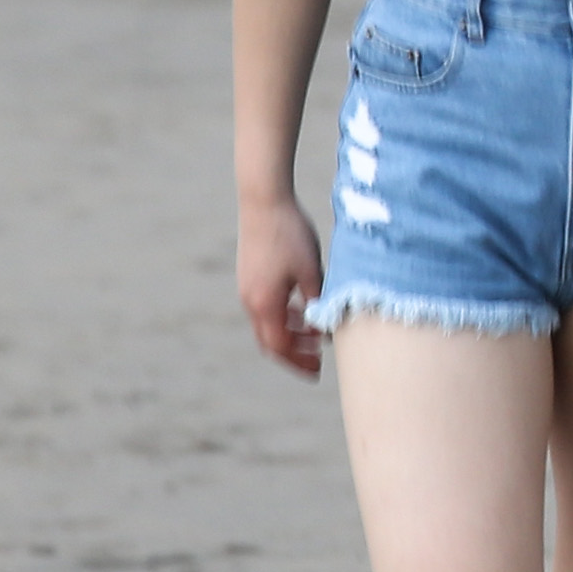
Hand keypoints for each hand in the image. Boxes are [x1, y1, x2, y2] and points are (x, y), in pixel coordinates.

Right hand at [238, 195, 328, 376]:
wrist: (264, 202)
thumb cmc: (291, 235)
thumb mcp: (312, 271)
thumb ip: (316, 302)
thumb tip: (324, 330)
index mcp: (265, 303)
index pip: (280, 346)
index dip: (298, 361)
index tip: (318, 369)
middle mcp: (251, 301)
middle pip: (270, 341)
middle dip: (293, 354)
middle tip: (317, 362)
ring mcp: (248, 288)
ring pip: (267, 324)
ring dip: (290, 334)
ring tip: (315, 336)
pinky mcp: (250, 277)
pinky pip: (265, 307)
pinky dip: (283, 316)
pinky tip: (303, 309)